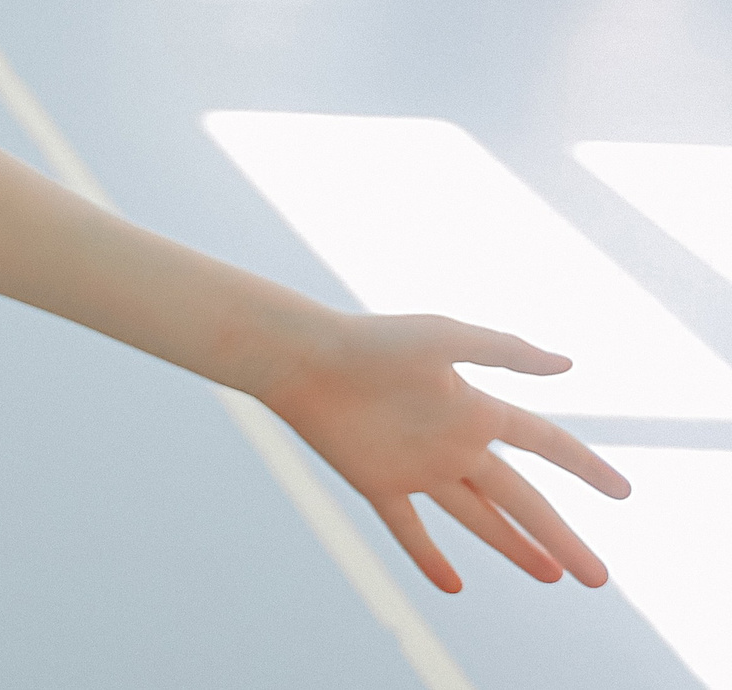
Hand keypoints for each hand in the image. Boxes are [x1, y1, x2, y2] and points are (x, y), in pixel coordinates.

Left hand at [260, 313, 628, 592]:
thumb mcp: (444, 337)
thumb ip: (505, 352)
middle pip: (520, 499)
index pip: (544, 442)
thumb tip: (569, 364)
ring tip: (553, 576)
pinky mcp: (376, 482)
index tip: (622, 491)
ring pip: (477, 518)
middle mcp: (452, 442)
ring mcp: (416, 466)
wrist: (302, 357)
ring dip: (513, 548)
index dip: (583, 465)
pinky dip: (429, 558)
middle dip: (560, 536)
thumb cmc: (371, 340)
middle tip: (598, 577)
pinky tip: (453, 586)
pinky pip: (408, 529)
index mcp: (475, 408)